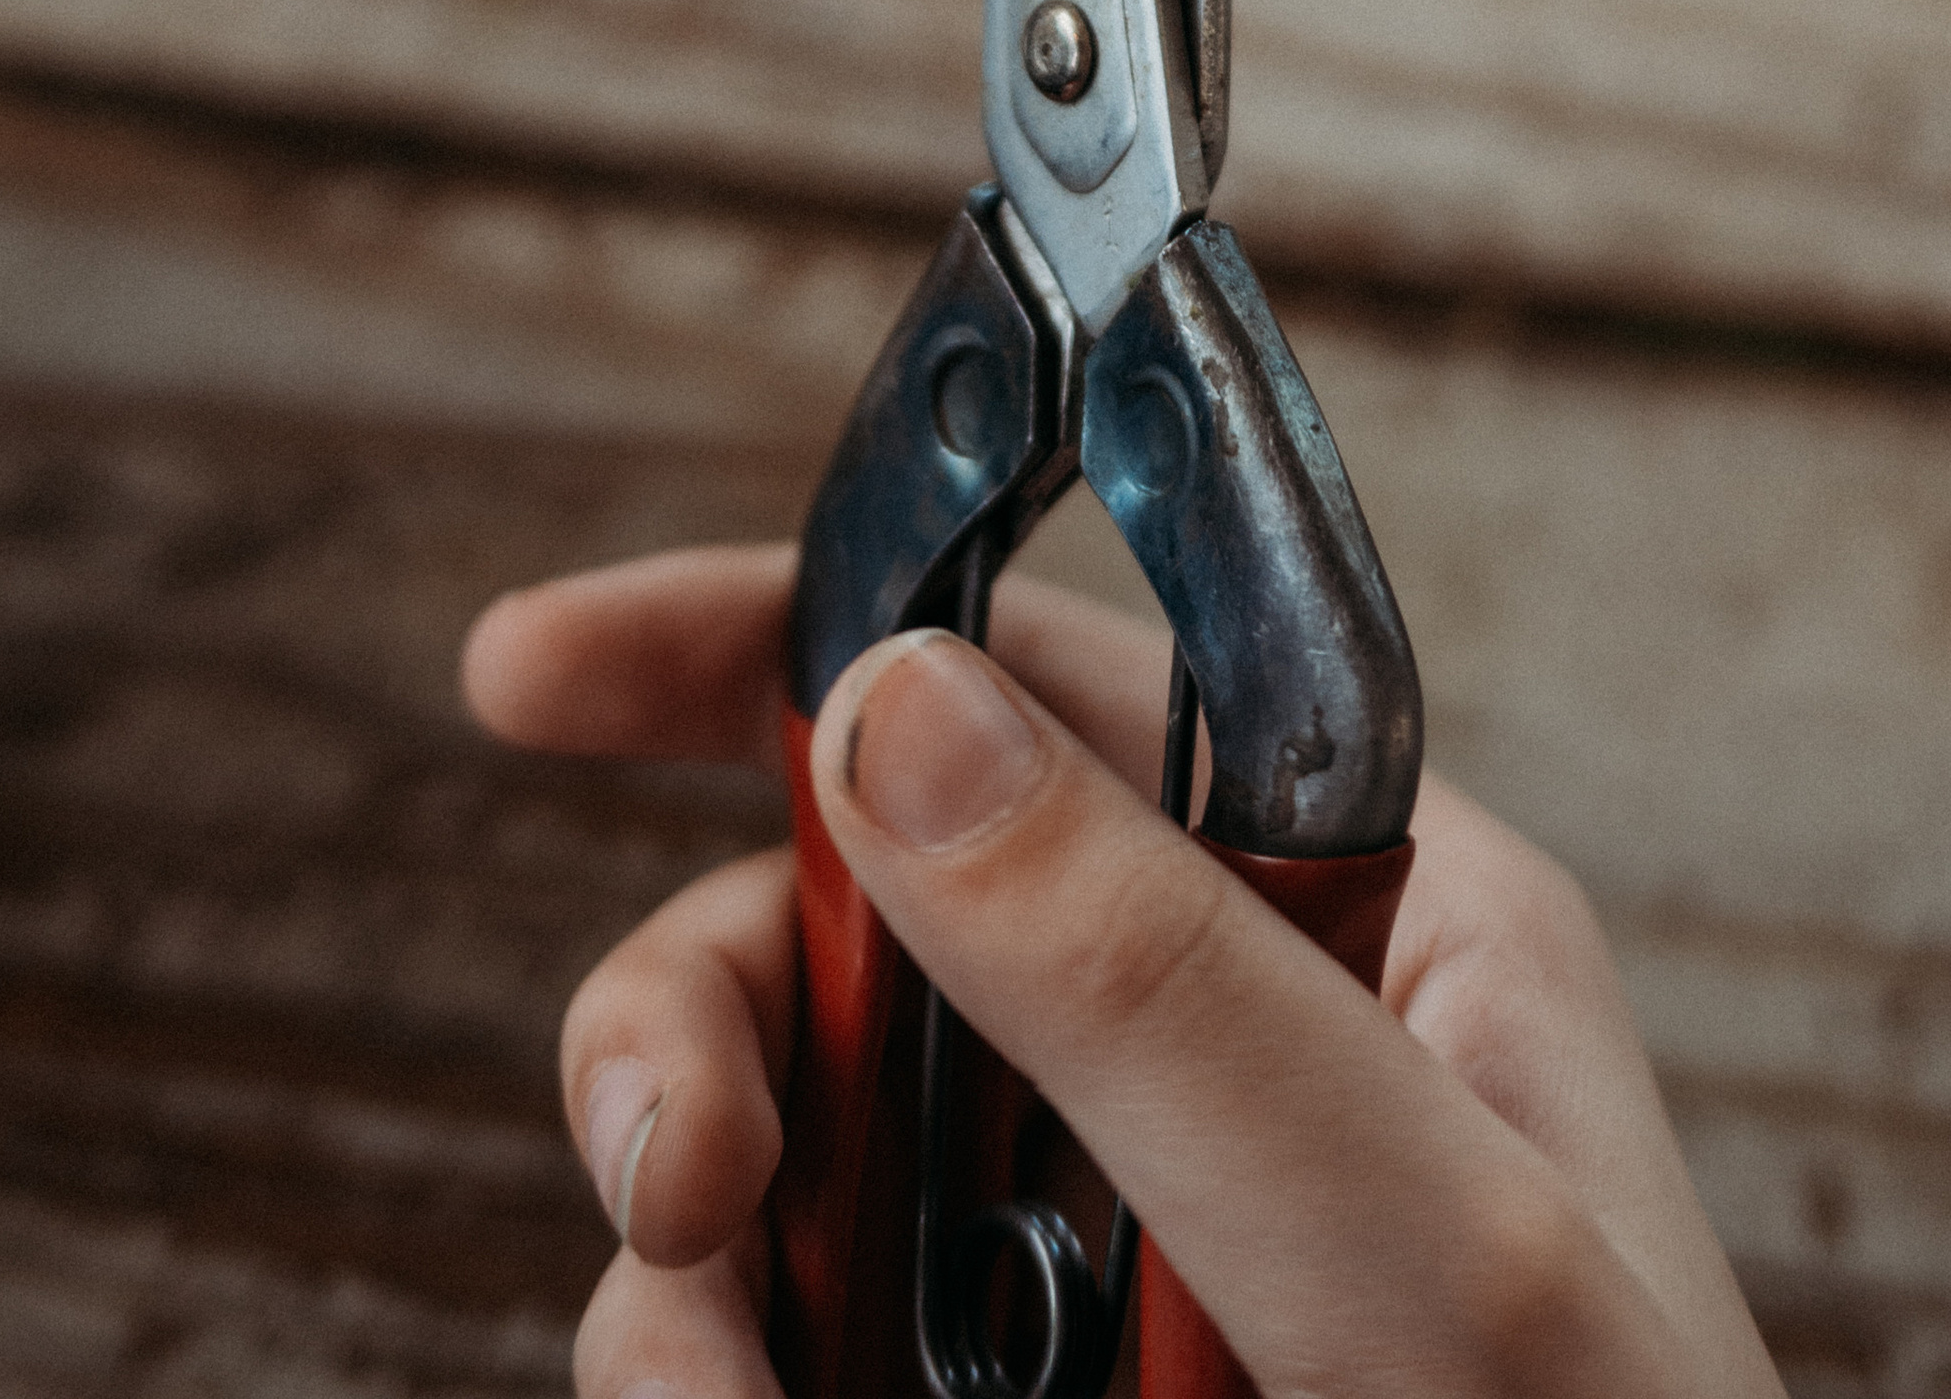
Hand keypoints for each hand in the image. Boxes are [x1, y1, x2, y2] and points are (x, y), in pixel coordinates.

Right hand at [464, 548, 1784, 1398]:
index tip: (527, 672)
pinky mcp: (1020, 1388)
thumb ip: (1163, 985)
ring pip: (785, 1152)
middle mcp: (1211, 1038)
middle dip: (699, 1028)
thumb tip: (893, 703)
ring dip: (694, 1272)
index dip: (781, 627)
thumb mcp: (1423, 1242)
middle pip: (845, 918)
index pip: (1037, 665)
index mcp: (1360, 904)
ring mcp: (1101, 1236)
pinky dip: (725, 1388)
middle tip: (677, 1189)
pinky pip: (790, 1335)